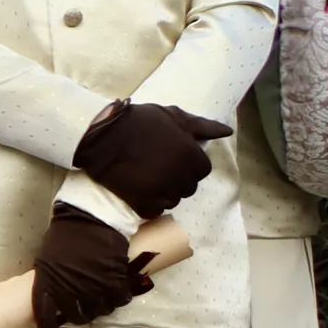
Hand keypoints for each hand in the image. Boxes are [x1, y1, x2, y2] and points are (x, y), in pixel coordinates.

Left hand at [30, 203, 153, 327]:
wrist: (91, 218)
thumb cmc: (66, 235)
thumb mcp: (47, 257)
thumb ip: (51, 278)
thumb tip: (56, 292)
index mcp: (48, 282)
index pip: (44, 315)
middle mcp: (69, 289)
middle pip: (77, 317)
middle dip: (81, 316)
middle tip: (85, 310)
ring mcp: (93, 286)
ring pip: (100, 310)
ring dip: (101, 308)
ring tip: (101, 299)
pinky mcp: (114, 281)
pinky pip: (119, 300)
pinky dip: (119, 299)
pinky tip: (117, 293)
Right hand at [74, 99, 234, 220]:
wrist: (99, 134)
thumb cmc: (138, 121)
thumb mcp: (172, 116)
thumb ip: (202, 126)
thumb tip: (227, 132)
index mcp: (191, 154)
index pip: (202, 171)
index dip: (188, 166)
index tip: (172, 160)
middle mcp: (180, 174)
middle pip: (188, 187)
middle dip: (176, 180)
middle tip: (156, 169)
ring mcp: (161, 189)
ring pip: (172, 201)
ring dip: (162, 193)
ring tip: (146, 180)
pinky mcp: (142, 201)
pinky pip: (154, 211)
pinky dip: (148, 205)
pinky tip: (138, 192)